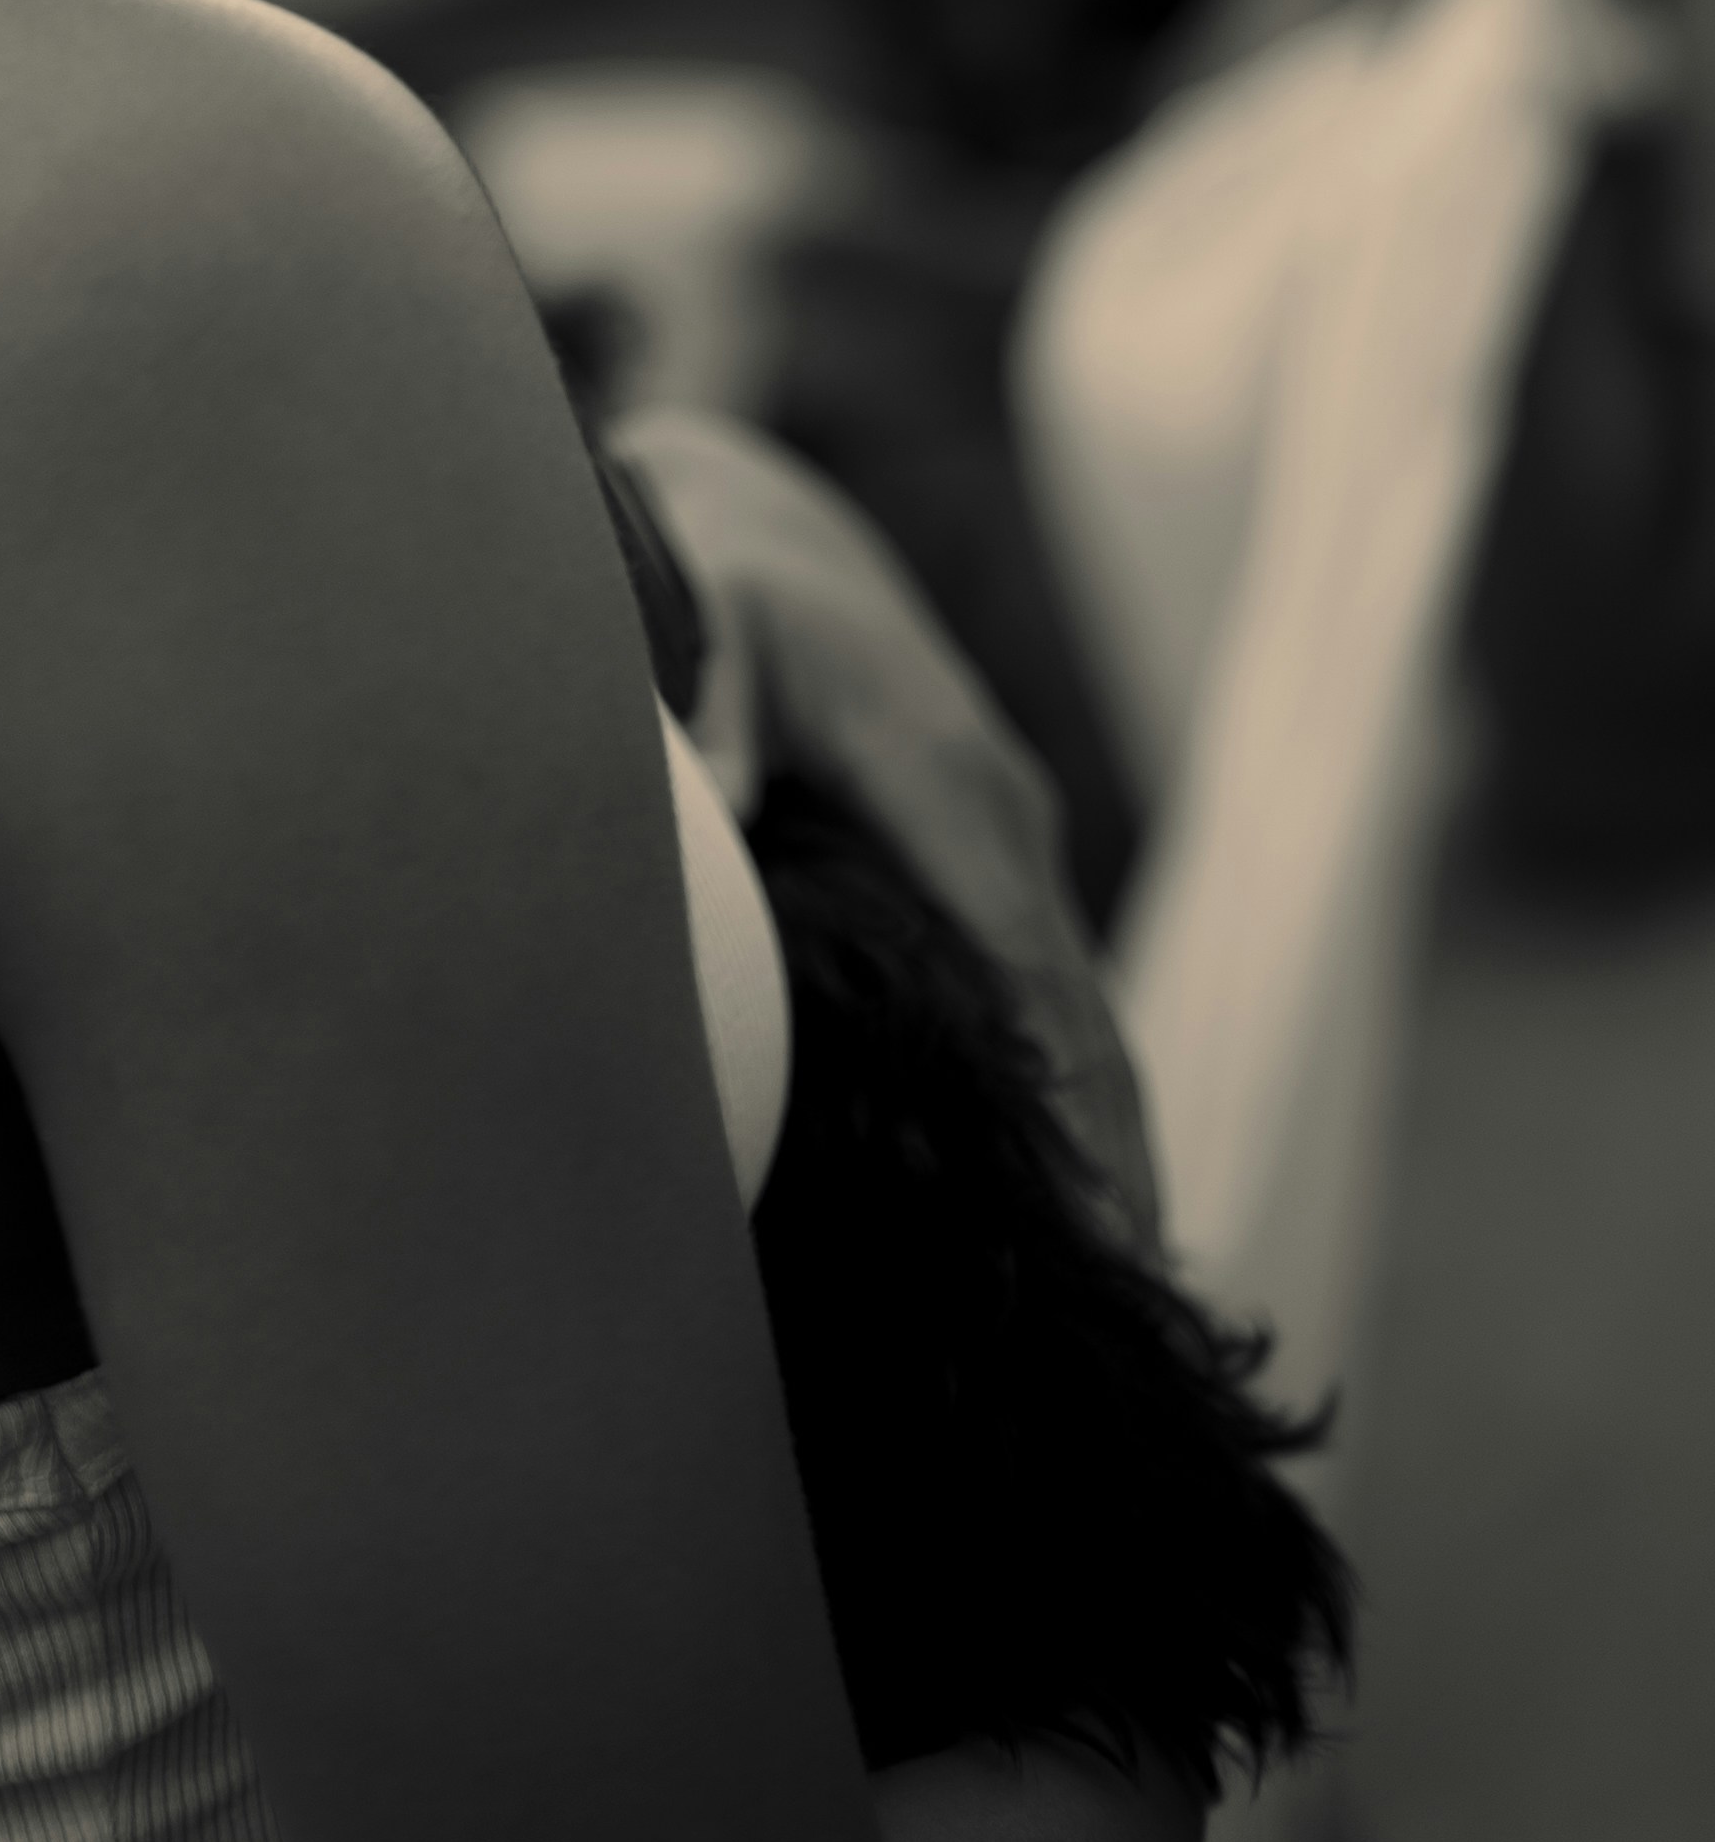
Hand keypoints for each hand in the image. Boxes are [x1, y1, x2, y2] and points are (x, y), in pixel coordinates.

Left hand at [609, 401, 1161, 1249]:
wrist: (756, 524)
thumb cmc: (723, 580)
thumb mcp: (712, 615)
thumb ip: (716, 696)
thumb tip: (713, 786)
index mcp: (954, 786)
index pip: (1036, 977)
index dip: (1076, 1108)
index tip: (1102, 1228)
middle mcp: (1005, 819)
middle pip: (1084, 1019)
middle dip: (1121, 1163)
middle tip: (1129, 1317)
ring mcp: (1007, 837)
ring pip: (1079, 1012)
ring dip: (1112, 1140)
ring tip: (1116, 1293)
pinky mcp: (986, 855)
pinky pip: (1047, 987)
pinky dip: (1077, 1085)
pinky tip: (1076, 1185)